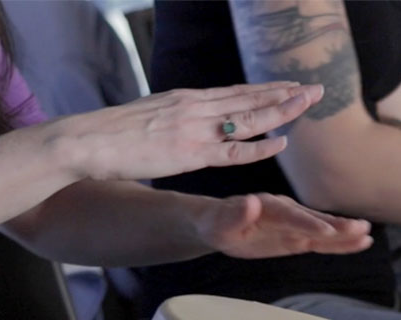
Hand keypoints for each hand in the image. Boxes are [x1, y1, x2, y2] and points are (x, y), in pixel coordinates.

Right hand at [50, 81, 324, 180]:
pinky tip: (280, 141)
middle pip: (249, 98)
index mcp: (186, 99)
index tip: (290, 86)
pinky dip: (258, 145)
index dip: (265, 89)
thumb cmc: (111, 135)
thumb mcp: (150, 117)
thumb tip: (186, 121)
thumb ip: (175, 118)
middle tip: (315, 88)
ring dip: (280, 110)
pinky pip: (231, 150)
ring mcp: (194, 128)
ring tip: (308, 103)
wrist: (86, 140)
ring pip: (247, 116)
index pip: (235, 92)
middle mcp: (194, 107)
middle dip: (284, 93)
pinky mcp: (189, 152)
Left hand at [195, 193, 372, 259]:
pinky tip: (363, 242)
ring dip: (346, 232)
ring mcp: (296, 224)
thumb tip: (250, 202)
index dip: (308, 223)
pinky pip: (324, 241)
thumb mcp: (219, 222)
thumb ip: (235, 213)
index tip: (326, 231)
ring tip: (367, 233)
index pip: (291, 216)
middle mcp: (287, 211)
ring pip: (324, 229)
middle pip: (315, 219)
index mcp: (268, 207)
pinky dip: (343, 242)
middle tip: (359, 228)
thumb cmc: (217, 223)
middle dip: (337, 225)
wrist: (220, 223)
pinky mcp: (300, 237)